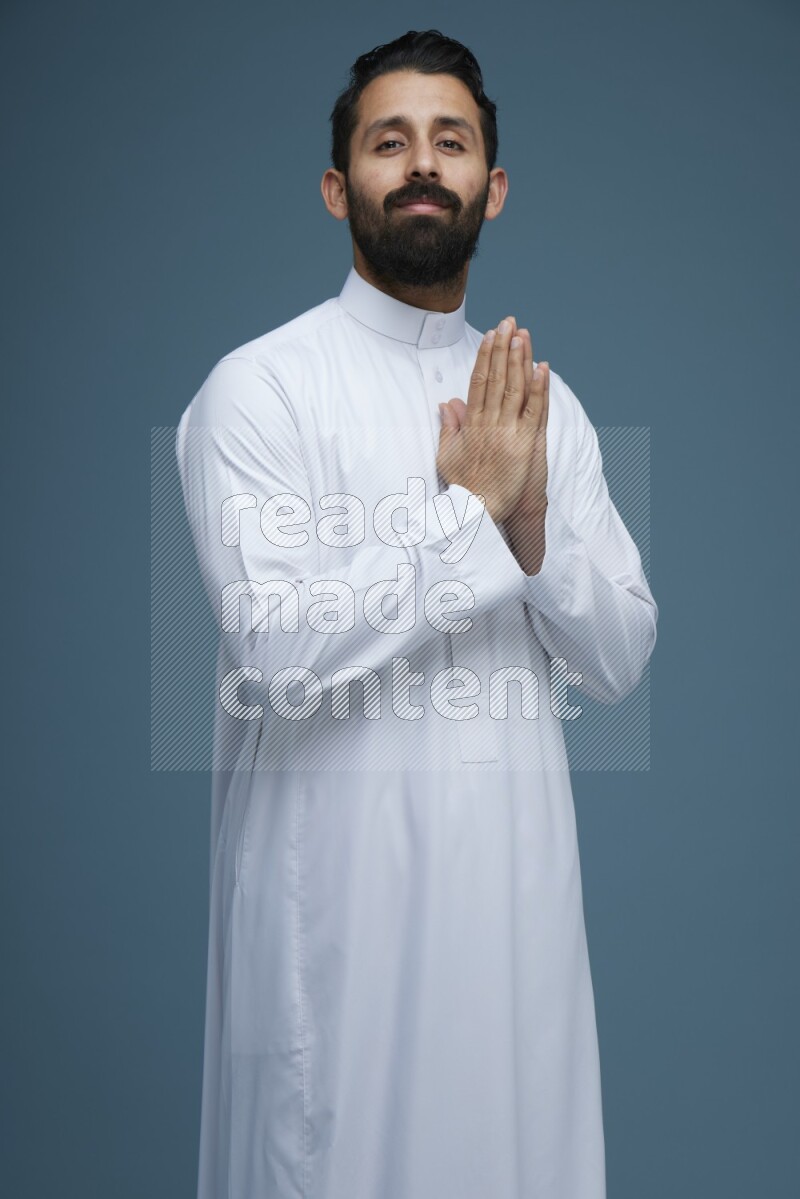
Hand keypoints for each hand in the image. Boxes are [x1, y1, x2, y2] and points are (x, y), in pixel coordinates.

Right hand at [436, 316, 541, 523]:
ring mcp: (507, 432)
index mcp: (471, 424)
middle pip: (496, 378)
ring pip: (514, 388)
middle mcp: (488, 423)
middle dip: (502, 348)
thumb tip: (447, 403)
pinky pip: (533, 411)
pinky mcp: (524, 444)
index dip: (485, 356)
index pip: (478, 381)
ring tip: (522, 334)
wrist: (475, 513)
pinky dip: (539, 388)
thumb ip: (449, 427)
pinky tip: (542, 367)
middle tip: (508, 322)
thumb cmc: (463, 487)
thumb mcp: (447, 455)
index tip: (490, 336)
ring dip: (519, 359)